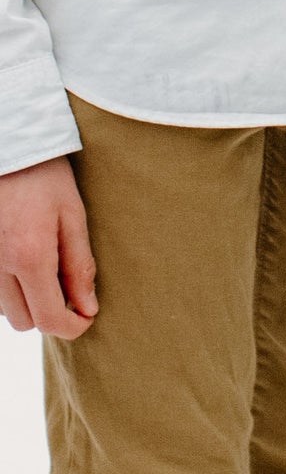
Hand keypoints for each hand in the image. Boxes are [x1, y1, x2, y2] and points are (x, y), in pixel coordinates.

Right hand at [0, 156, 97, 338]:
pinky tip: (24, 260)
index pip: (48, 318)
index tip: (87, 319)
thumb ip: (80, 264)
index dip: (72, 328)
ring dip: (27, 301)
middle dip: (50, 312)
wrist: (8, 146)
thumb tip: (88, 308)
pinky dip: (9, 289)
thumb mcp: (72, 213)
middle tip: (68, 285)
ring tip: (45, 265)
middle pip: (25, 322)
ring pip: (5, 311)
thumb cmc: (43, 175)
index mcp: (29, 257)